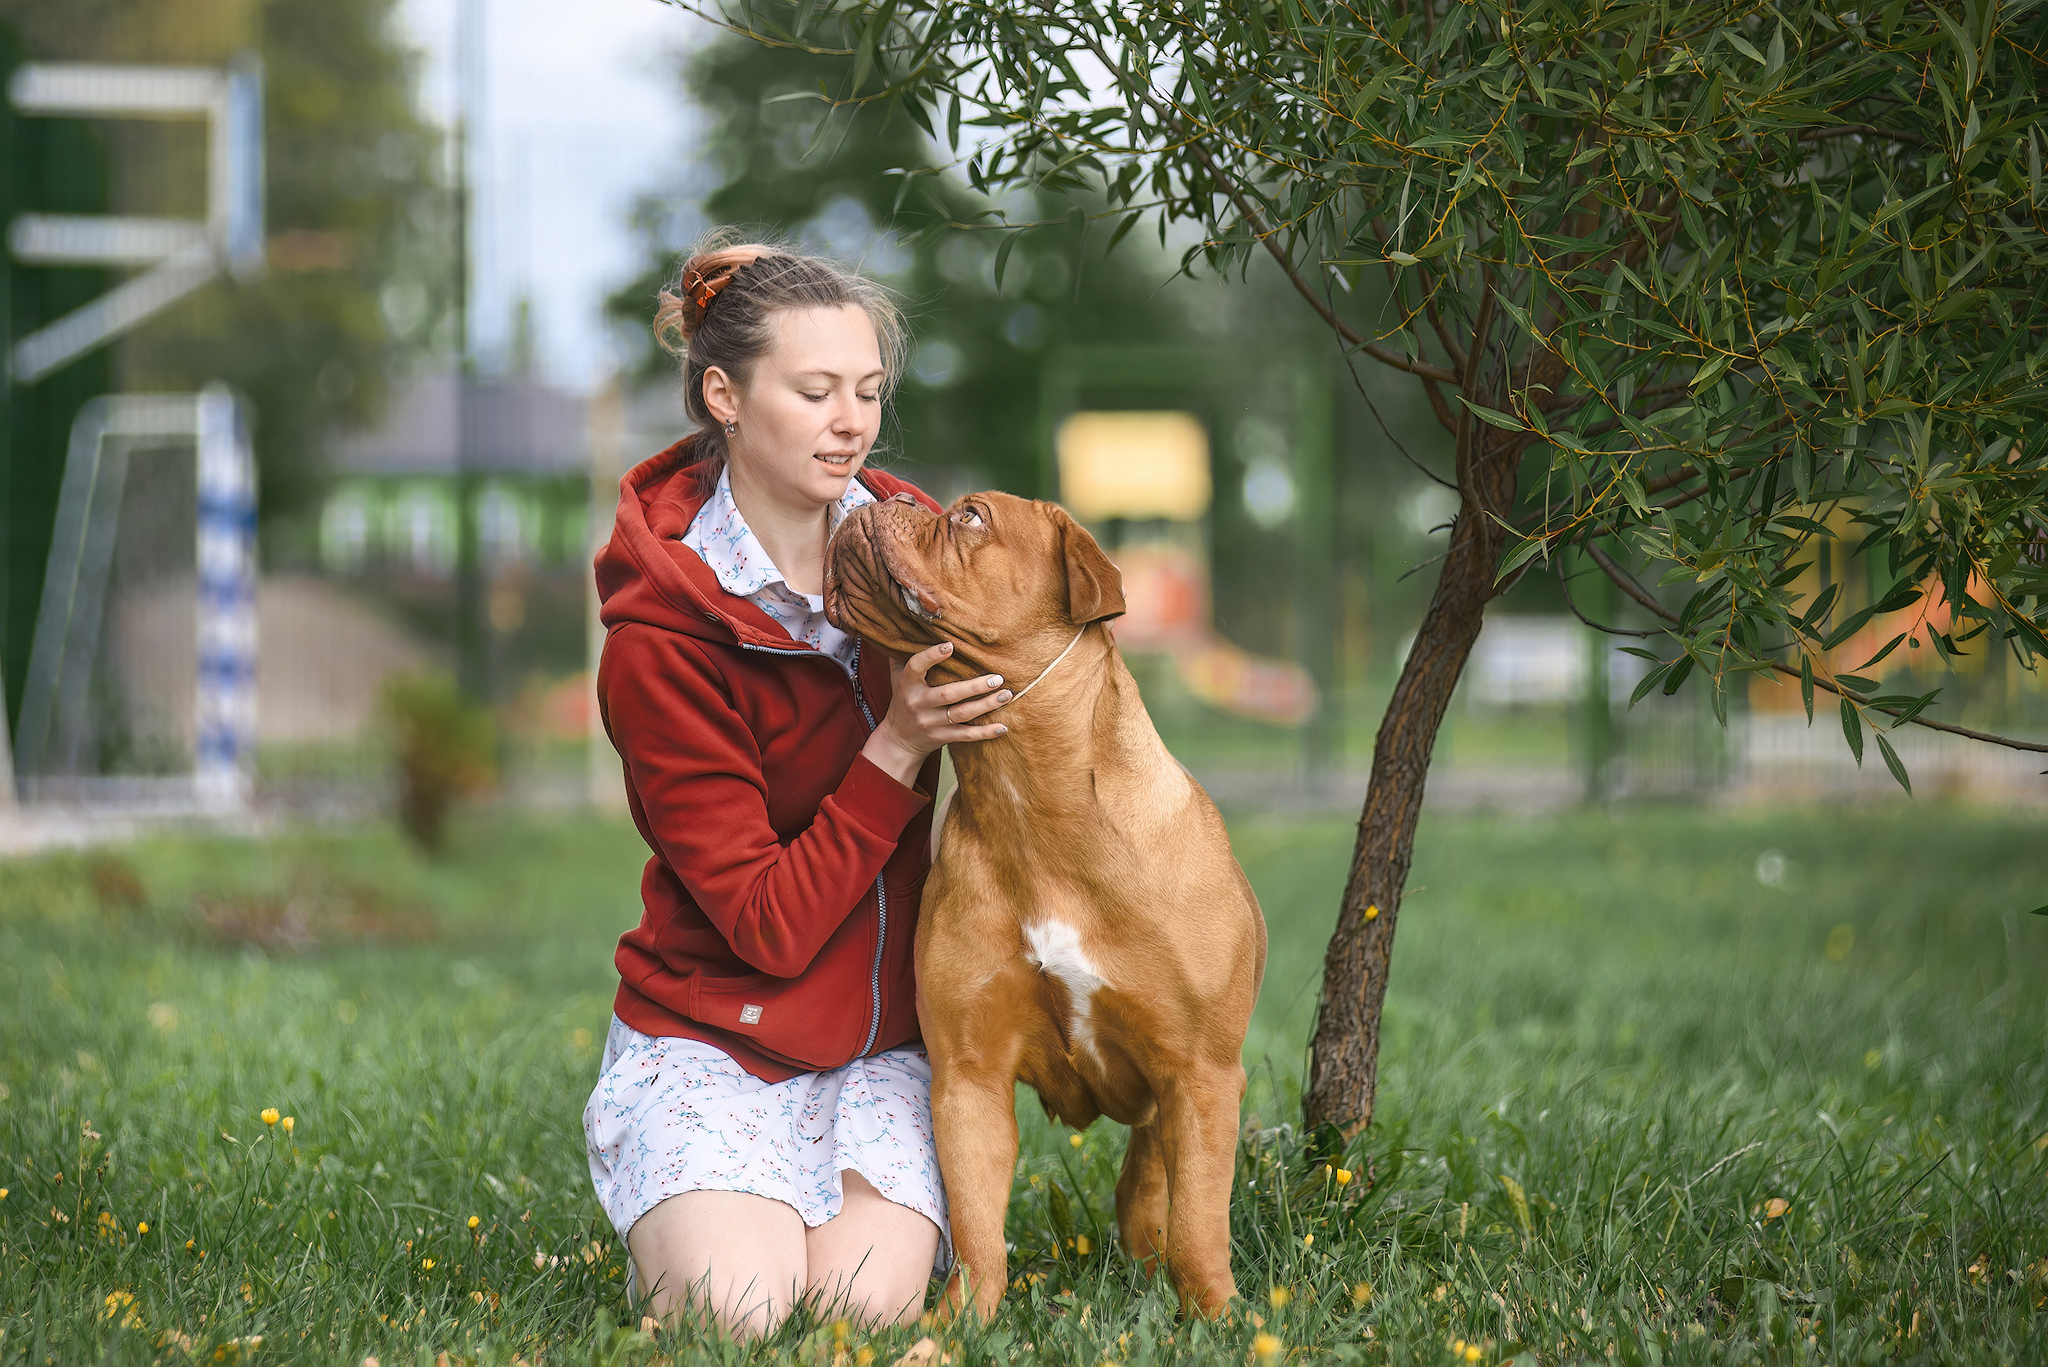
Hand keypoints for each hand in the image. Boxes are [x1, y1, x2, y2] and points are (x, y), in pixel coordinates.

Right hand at [861, 641, 1009, 786]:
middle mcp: (918, 704)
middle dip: (974, 687)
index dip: (931, 657)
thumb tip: (909, 623)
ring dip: (986, 705)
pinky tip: (1003, 727)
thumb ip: (902, 654)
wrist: (899, 740)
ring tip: (1006, 695)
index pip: (915, 667)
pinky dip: (985, 733)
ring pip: (961, 714)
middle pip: (948, 694)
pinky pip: (965, 736)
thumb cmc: (904, 699)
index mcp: (907, 685)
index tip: (951, 645)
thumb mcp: (897, 677)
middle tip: (998, 677)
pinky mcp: (941, 737)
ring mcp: (930, 723)